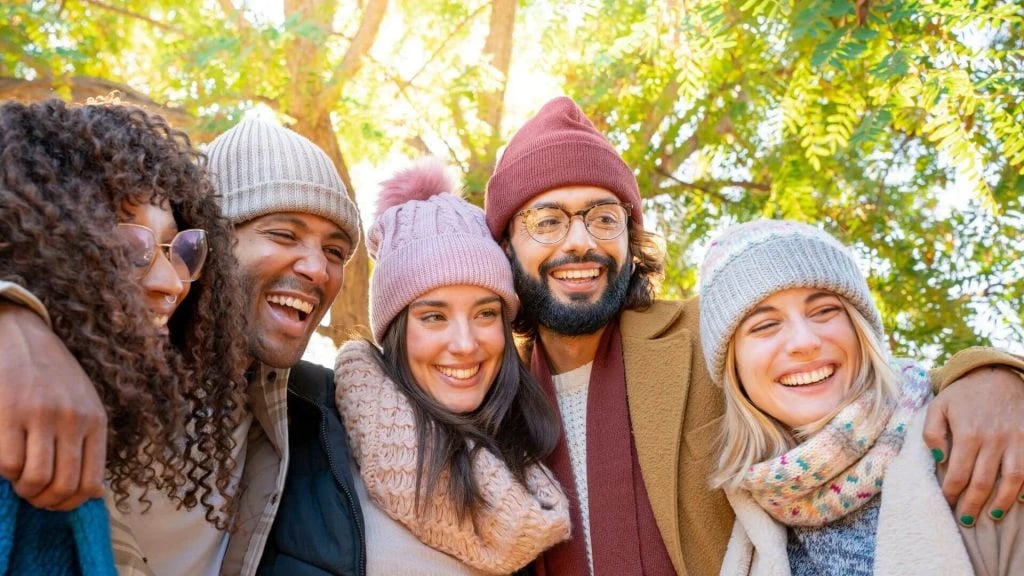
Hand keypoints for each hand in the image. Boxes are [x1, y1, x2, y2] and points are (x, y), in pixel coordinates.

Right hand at [0, 302, 106, 509]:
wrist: (24, 335)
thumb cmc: (55, 377)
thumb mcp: (85, 403)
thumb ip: (89, 441)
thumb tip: (93, 492)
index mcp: (96, 420)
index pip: (91, 483)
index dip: (71, 504)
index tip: (56, 502)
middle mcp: (73, 419)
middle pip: (63, 487)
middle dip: (45, 501)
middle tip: (33, 495)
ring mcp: (41, 415)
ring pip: (36, 480)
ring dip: (24, 490)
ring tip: (19, 481)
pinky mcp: (9, 412)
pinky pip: (8, 463)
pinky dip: (6, 473)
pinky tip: (7, 462)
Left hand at [924, 366, 1023, 525]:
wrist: (996, 375)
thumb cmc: (963, 395)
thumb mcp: (938, 407)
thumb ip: (932, 433)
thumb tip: (938, 459)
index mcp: (968, 433)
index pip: (958, 473)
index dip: (952, 493)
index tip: (947, 502)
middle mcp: (993, 439)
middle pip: (983, 482)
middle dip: (973, 504)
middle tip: (966, 519)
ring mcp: (1015, 440)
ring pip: (1012, 479)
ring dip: (1002, 501)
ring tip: (992, 516)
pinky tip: (1018, 499)